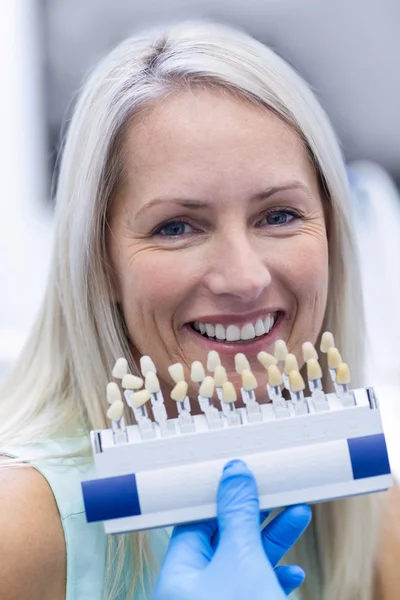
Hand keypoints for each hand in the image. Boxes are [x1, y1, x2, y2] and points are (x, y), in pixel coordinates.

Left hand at [152, 459, 310, 599]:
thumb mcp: (242, 559)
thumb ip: (238, 515)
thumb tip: (234, 472)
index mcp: (179, 574)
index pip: (196, 520)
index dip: (222, 495)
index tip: (244, 475)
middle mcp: (194, 589)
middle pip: (225, 538)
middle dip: (257, 515)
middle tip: (279, 490)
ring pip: (245, 563)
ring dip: (274, 540)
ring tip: (299, 515)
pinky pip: (255, 588)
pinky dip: (274, 575)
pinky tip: (294, 572)